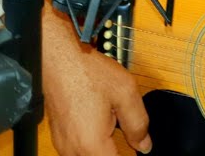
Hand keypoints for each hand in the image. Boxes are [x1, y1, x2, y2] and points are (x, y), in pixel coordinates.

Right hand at [42, 9, 150, 154]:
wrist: (59, 58)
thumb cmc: (87, 71)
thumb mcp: (125, 93)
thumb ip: (138, 123)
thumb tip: (144, 145)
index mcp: (92, 144)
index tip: (137, 150)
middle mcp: (74, 150)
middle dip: (116, 154)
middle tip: (125, 135)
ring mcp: (63, 145)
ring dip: (103, 152)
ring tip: (111, 129)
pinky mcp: (59, 137)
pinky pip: (78, 152)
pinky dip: (91, 147)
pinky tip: (99, 128)